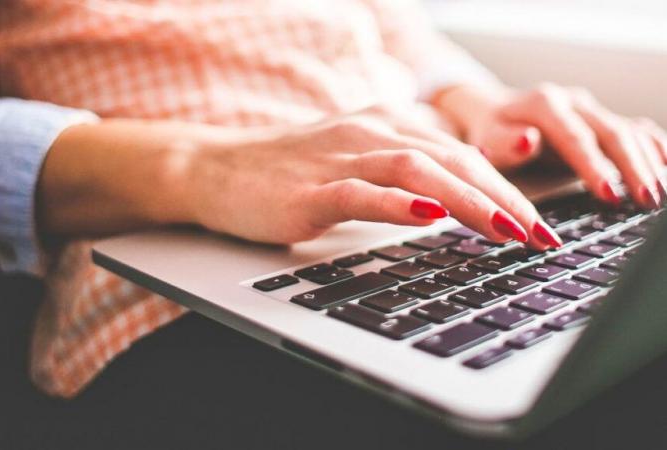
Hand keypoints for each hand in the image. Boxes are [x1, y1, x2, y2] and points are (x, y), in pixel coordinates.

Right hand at [180, 108, 561, 248]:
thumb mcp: (356, 165)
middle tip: (540, 234)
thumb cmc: (291, 173)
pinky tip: (428, 215)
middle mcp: (370, 132)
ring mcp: (340, 158)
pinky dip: (397, 202)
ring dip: (467, 200)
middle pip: (451, 158)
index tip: (538, 224)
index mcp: (386, 126)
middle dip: (503, 197)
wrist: (218, 168)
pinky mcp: (311, 189)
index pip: (460, 155)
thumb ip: (401, 175)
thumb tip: (451, 203)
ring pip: (416, 170)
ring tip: (506, 229)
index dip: (506, 188)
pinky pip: (361, 191)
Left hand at [435, 84, 666, 208]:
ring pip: (629, 132)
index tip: (609, 195)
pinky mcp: (602, 120)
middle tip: (647, 199)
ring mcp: (592, 110)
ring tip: (659, 194)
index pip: (575, 138)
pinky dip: (654, 148)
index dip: (594, 167)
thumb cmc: (489, 131)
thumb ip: (504, 143)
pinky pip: (636, 130)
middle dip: (632, 168)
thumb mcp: (486, 138)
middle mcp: (574, 102)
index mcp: (545, 105)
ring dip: (648, 162)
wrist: (494, 110)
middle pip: (611, 133)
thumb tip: (527, 141)